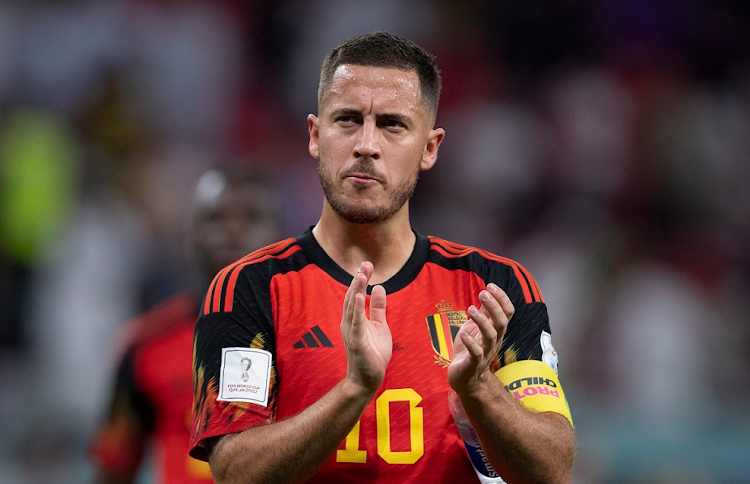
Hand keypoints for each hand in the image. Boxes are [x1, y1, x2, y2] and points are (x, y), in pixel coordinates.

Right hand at [340, 261, 391, 393]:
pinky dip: (358, 309)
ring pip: (353, 307)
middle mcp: (349, 323)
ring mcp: (352, 333)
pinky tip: (362, 297)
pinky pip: (357, 324)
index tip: (367, 265)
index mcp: (355, 318)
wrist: (367, 379)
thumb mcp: (380, 326)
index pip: (356, 294)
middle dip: (358, 280)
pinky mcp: (357, 343)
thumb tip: (380, 288)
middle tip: (364, 264)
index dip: (360, 279)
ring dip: (357, 289)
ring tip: (362, 275)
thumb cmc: (372, 353)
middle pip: (352, 296)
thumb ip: (379, 308)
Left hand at [448, 283, 513, 394]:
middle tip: (483, 293)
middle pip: (502, 322)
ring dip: (482, 321)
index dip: (501, 298)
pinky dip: (471, 342)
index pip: (507, 312)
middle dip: (494, 306)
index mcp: (495, 331)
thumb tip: (486, 293)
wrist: (465, 379)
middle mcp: (494, 341)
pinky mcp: (473, 363)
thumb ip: (482, 313)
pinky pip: (476, 353)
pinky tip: (463, 333)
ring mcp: (485, 352)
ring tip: (470, 309)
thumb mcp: (475, 328)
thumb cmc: (470, 351)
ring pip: (491, 335)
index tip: (490, 285)